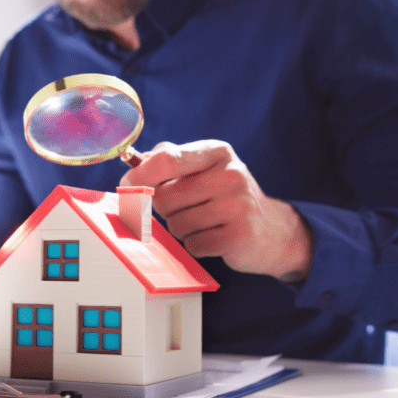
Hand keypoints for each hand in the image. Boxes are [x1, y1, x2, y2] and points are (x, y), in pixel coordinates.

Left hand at [120, 140, 312, 282]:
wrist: (271, 230)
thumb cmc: (225, 197)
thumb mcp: (204, 169)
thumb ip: (169, 160)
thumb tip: (134, 163)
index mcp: (217, 152)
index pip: (166, 160)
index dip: (138, 177)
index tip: (126, 187)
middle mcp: (230, 174)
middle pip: (164, 197)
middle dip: (164, 209)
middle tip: (185, 209)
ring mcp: (237, 205)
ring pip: (176, 224)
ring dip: (181, 229)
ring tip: (204, 223)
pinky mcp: (238, 235)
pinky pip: (192, 245)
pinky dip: (196, 245)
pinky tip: (213, 237)